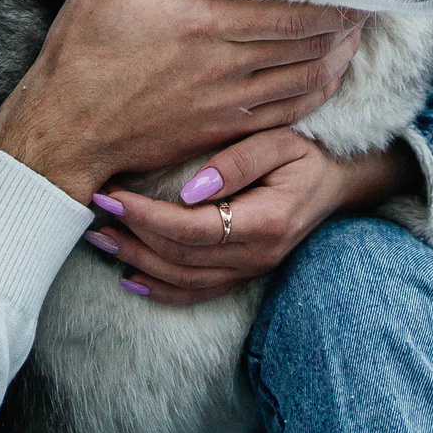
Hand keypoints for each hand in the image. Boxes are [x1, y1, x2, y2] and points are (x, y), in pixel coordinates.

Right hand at [0, 0, 367, 201]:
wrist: (65, 132)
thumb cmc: (80, 56)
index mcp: (199, 24)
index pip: (286, 16)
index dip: (330, 8)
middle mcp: (222, 66)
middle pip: (304, 47)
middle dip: (342, 29)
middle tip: (367, 11)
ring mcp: (225, 104)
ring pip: (302, 83)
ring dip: (336, 62)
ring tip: (356, 42)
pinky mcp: (221, 132)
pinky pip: (285, 116)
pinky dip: (314, 96)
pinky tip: (326, 82)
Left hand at [82, 131, 420, 306]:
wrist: (339, 182)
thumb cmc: (306, 153)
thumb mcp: (280, 140)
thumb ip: (238, 162)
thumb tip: (191, 188)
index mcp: (266, 221)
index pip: (192, 228)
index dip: (146, 216)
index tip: (112, 194)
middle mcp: (257, 256)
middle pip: (181, 259)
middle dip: (132, 236)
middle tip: (93, 212)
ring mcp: (251, 270)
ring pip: (183, 280)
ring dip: (137, 262)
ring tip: (100, 239)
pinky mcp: (244, 275)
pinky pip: (197, 293)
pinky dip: (161, 290)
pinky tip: (131, 278)